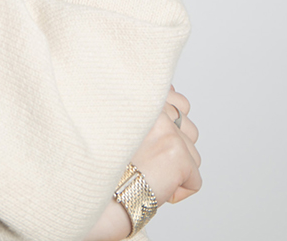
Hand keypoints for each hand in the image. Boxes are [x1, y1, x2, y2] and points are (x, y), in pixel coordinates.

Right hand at [84, 86, 200, 240]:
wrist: (92, 190)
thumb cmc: (100, 160)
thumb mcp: (120, 122)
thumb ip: (144, 109)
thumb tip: (170, 97)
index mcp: (141, 96)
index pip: (179, 102)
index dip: (171, 128)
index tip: (151, 141)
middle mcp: (155, 106)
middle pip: (189, 129)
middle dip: (174, 149)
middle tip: (146, 160)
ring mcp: (168, 129)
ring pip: (193, 155)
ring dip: (176, 169)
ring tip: (147, 173)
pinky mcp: (177, 154)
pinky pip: (195, 181)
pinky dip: (179, 191)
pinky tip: (154, 187)